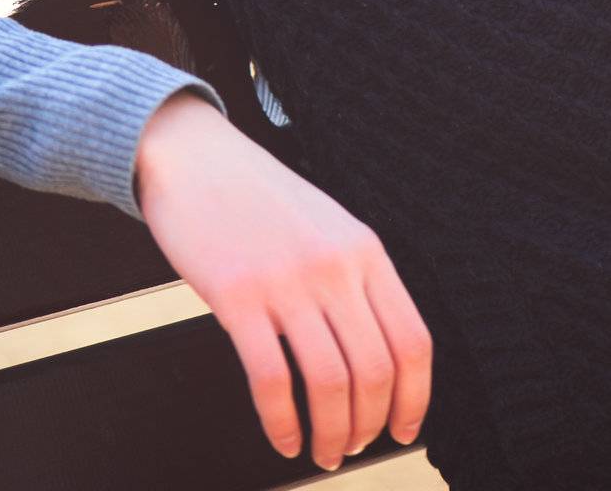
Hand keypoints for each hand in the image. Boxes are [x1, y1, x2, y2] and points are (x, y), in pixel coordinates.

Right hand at [134, 89, 431, 472]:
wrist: (195, 157)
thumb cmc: (259, 198)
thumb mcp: (329, 226)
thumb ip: (356, 278)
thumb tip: (378, 356)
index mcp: (365, 249)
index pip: (412, 340)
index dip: (414, 398)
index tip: (404, 430)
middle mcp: (334, 265)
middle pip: (374, 370)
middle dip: (369, 426)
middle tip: (354, 448)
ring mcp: (286, 279)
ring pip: (329, 382)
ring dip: (332, 434)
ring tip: (324, 453)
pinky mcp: (237, 294)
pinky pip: (270, 378)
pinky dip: (281, 423)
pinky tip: (282, 439)